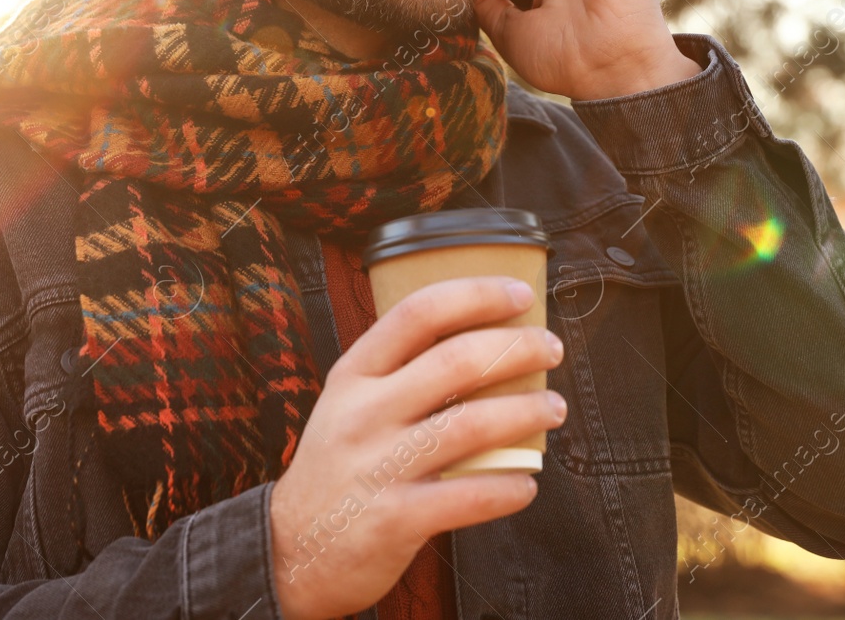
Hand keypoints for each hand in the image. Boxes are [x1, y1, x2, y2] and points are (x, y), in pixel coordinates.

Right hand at [268, 276, 565, 619]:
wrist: (291, 551)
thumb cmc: (336, 469)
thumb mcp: (347, 405)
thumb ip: (398, 375)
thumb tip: (480, 344)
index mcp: (354, 375)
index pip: (418, 313)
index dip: (475, 296)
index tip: (518, 293)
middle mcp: (365, 413)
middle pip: (456, 361)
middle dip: (518, 348)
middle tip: (550, 349)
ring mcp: (379, 466)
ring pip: (473, 425)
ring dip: (527, 412)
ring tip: (553, 409)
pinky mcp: (396, 519)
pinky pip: (470, 496)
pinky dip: (510, 487)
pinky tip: (526, 482)